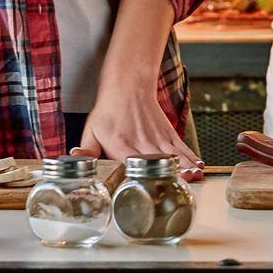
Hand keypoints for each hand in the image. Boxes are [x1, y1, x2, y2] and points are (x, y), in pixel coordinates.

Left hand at [73, 87, 204, 182]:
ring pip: (175, 155)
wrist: (128, 85)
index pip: (133, 165)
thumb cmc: (109, 110)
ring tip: (196, 177)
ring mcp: (157, 137)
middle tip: (184, 184)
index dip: (145, 177)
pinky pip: (181, 147)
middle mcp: (142, 142)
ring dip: (186, 166)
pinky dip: (191, 157)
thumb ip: (86, 150)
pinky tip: (199, 166)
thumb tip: (73, 161)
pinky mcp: (168, 133)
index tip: (155, 186)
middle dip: (172, 174)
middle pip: (159, 162)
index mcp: (122, 145)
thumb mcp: (92, 130)